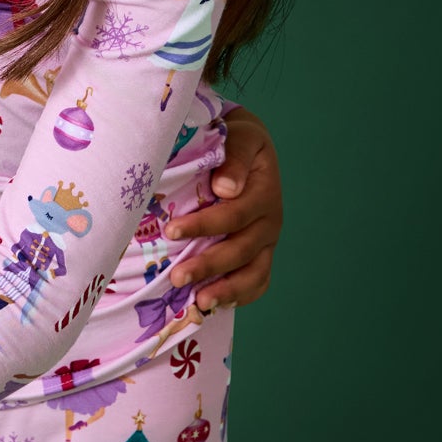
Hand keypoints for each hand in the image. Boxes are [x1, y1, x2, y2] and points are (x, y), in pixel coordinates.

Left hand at [166, 106, 280, 309]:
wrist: (248, 148)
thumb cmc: (236, 140)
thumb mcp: (240, 136)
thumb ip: (233, 158)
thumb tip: (225, 188)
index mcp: (263, 191)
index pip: (234, 215)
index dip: (204, 226)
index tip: (172, 231)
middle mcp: (269, 220)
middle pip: (241, 250)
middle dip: (208, 265)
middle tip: (177, 277)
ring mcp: (267, 240)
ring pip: (253, 273)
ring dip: (226, 290)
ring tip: (200, 302)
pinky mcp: (261, 253)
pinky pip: (257, 281)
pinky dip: (239, 296)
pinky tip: (214, 305)